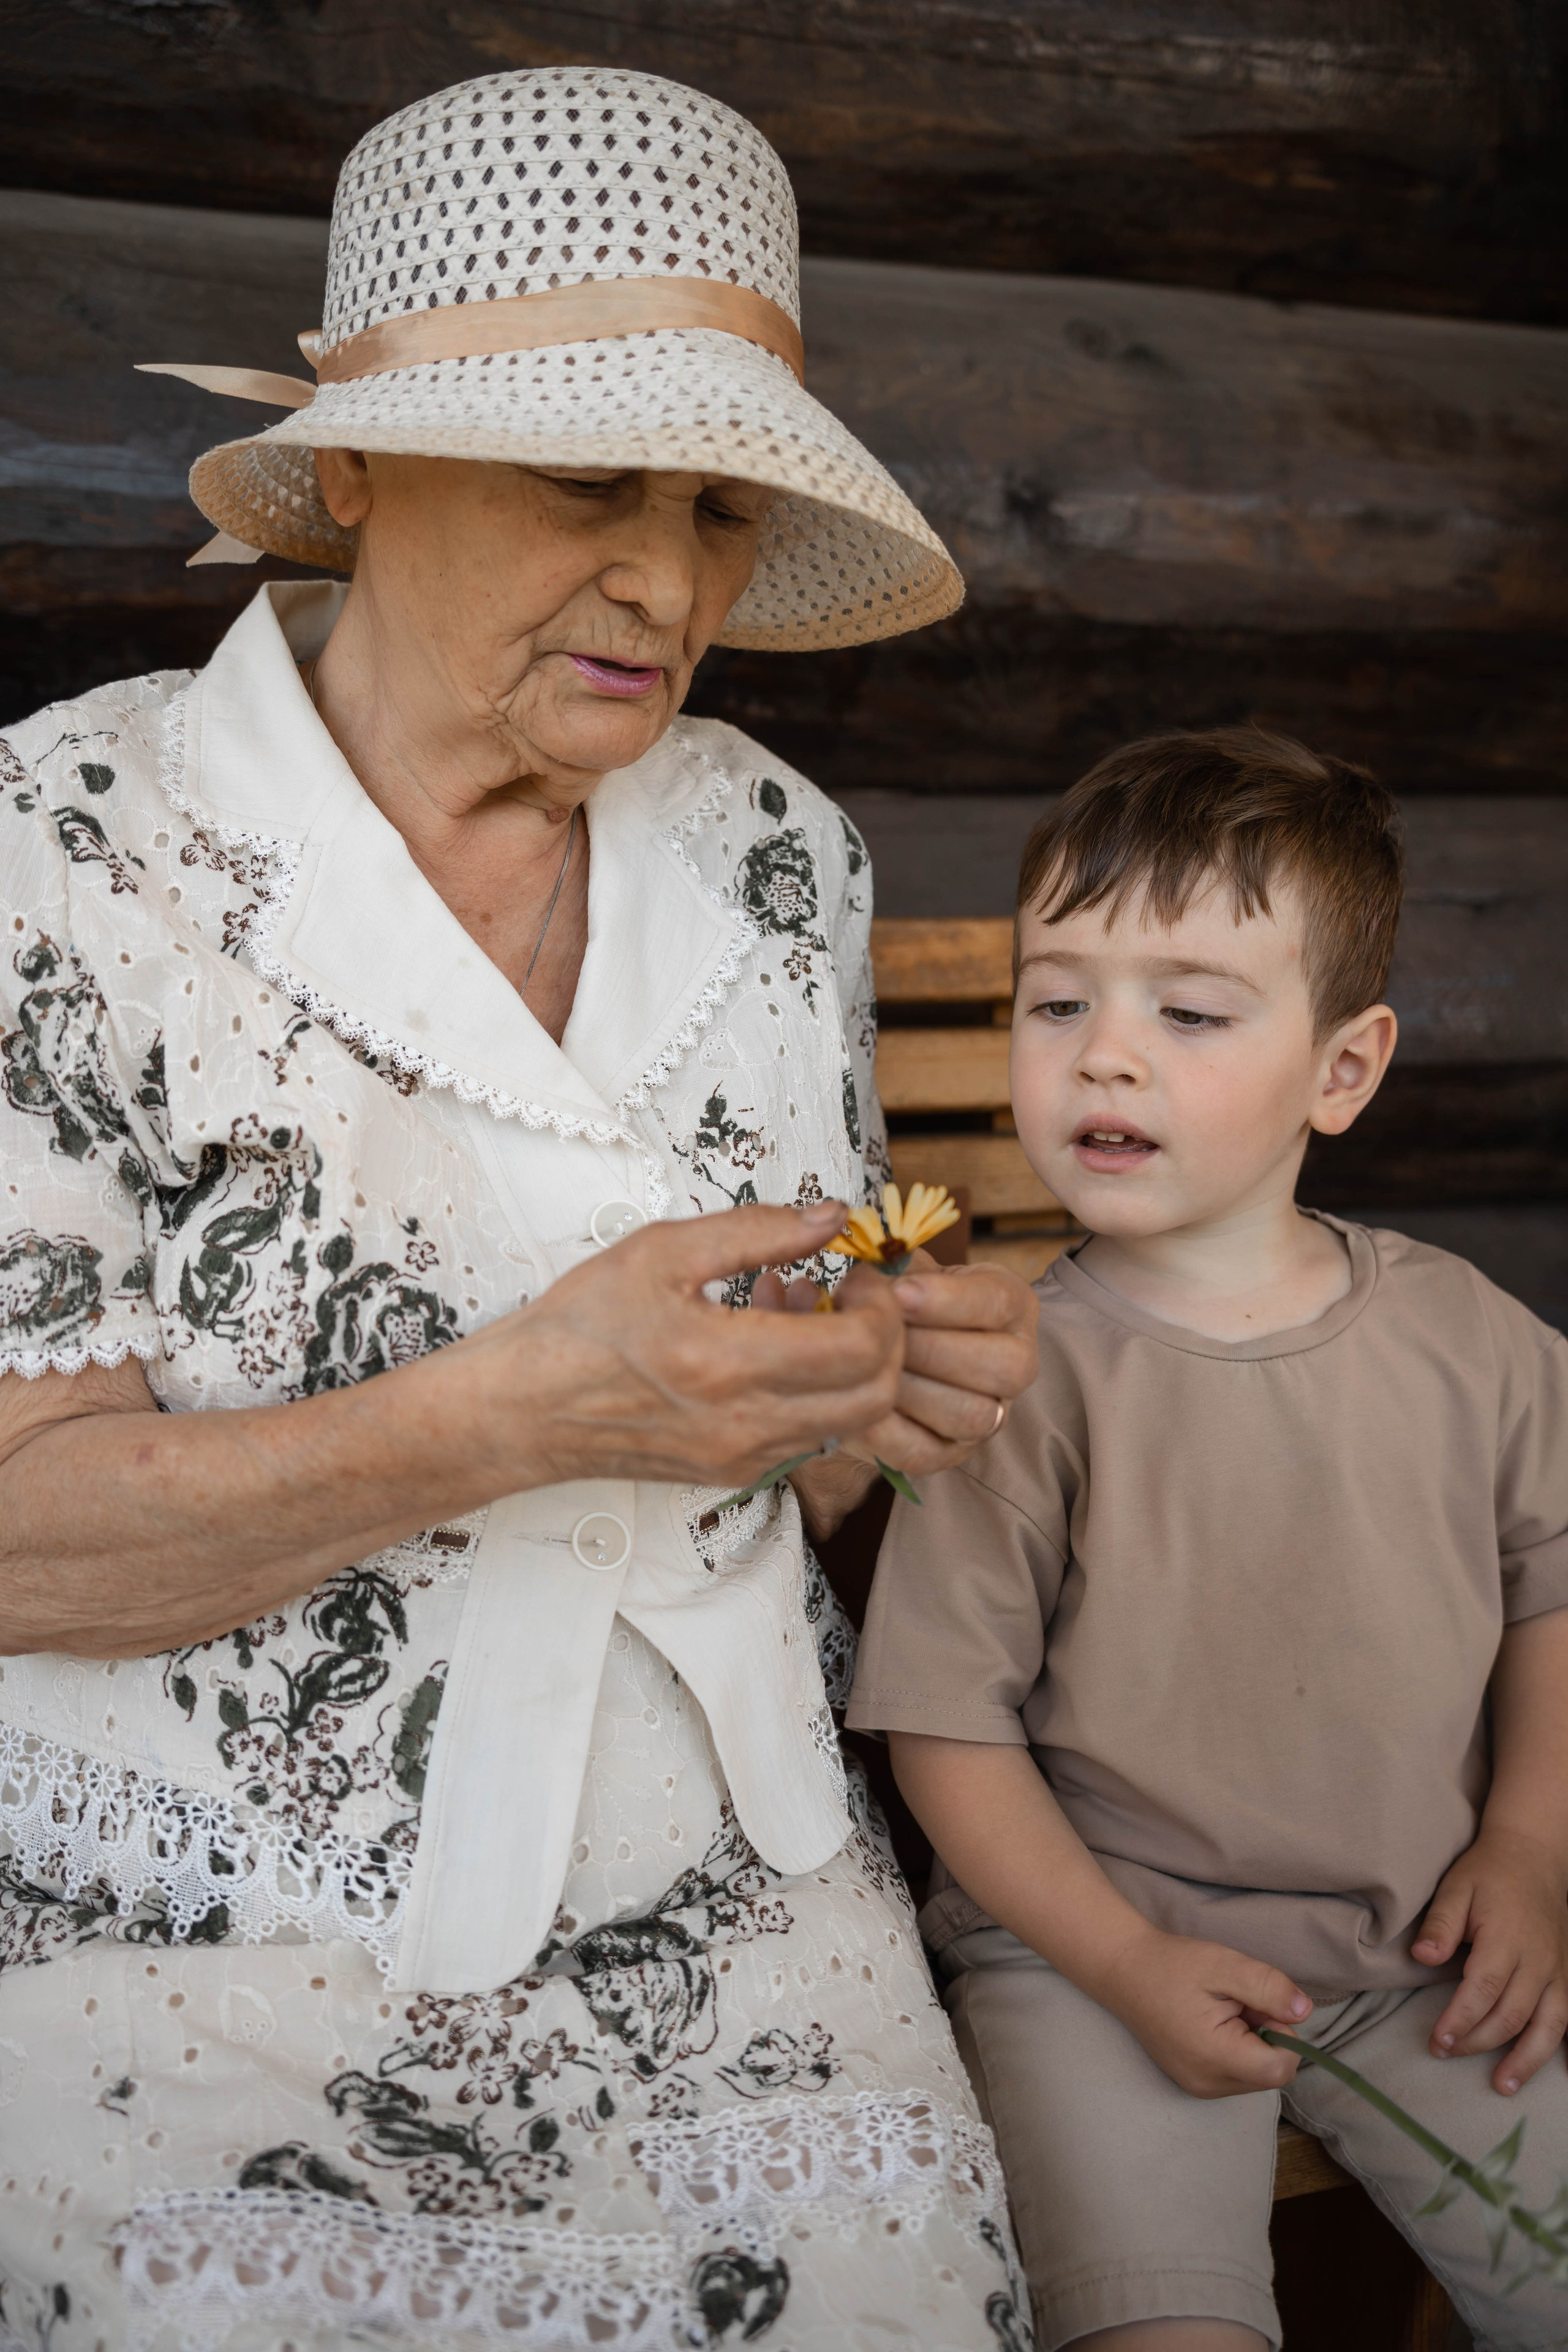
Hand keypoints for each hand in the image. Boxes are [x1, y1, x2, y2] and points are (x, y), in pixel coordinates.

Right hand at [455, 1199, 905, 1493]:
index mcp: (727, 1365)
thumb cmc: (580, 1326)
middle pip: (877, 1395)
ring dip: (849, 1365)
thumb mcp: (662, 1251)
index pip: (863, 1350)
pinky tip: (769, 1345)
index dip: (881, 1304)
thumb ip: (757, 1230)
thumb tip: (831, 1218)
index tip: (855, 1271)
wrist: (525, 1409)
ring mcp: (743, 1458)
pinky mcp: (734, 1472)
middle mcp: (745, 1426)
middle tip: (849, 1292)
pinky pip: (808, 1434)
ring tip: (797, 1310)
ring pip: (850, 1420)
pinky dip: (814, 1390)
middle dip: (885, 1337)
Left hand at [758, 1250, 1038, 1535]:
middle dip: (929, 1348)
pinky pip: (922, 1452)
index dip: (948, 1300)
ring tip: (860, 1367)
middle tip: (872, 1333)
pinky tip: (850, 1402)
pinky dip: (882, 1429)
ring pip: (967, 1415)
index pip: (998, 1303)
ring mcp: (987, 1415)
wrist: (881, 1348)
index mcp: (1009, 1305)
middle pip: (998, 1367)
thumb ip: (876, 1267)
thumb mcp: (894, 1269)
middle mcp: (1014, 1363)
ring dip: (908, 1389)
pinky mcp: (946, 1453)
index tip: (898, 1293)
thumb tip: (825, 1282)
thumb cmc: (893, 1297)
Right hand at [1097, 1924, 1313, 2099]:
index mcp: (1214, 2056)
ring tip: (1221, 2010)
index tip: (1259, 2004)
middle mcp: (1208, 2083)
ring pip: (1256, 2075)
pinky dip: (1237, 2050)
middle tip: (1237, 2002)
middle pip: (1271, 2073)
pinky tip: (1212, 2024)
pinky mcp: (1195, 2084)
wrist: (1124, 1971)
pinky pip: (1237, 2075)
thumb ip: (1268, 1988)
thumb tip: (1304, 2011)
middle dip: (1267, 2036)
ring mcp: (1199, 2088)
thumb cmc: (1172, 1965)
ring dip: (1253, 2043)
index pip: (1280, 2068)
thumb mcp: (1224, 1964)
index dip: (1283, 2034)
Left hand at [1414, 1828, 1567, 2092]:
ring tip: (1502, 2086)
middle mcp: (1539, 1960)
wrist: (1534, 1856)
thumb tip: (1421, 1957)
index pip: (1483, 1990)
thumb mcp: (1456, 1888)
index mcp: (1507, 1939)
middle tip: (1445, 2052)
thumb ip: (1441, 1924)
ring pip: (1547, 2026)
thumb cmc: (1488, 1873)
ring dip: (1525, 2060)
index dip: (1461, 2020)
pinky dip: (1563, 2047)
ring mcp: (1559, 1971)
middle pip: (1511, 2015)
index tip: (1437, 2041)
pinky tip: (1558, 2072)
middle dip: (1477, 2041)